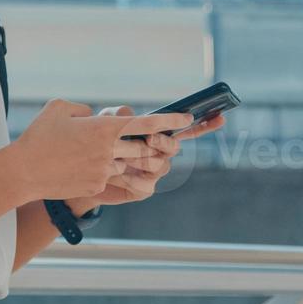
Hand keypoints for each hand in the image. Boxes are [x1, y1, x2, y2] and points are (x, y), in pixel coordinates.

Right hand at [7, 99, 192, 201]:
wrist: (23, 172)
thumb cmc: (38, 137)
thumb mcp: (59, 108)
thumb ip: (84, 109)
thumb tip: (95, 116)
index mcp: (104, 128)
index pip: (147, 124)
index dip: (170, 121)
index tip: (185, 118)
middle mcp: (109, 150)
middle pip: (145, 148)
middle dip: (154, 145)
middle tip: (156, 140)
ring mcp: (105, 171)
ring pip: (130, 165)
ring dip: (128, 159)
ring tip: (110, 153)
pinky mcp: (97, 186)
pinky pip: (112, 177)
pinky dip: (108, 171)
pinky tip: (85, 167)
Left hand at [80, 105, 226, 207]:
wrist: (81, 174)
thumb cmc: (96, 144)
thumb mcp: (105, 122)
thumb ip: (119, 113)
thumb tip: (131, 114)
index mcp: (158, 136)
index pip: (187, 129)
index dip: (205, 124)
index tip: (221, 116)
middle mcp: (161, 155)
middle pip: (174, 147)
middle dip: (163, 142)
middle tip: (149, 138)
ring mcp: (154, 174)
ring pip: (160, 165)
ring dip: (139, 159)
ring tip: (117, 157)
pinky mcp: (144, 190)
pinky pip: (145, 183)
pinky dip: (129, 177)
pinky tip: (116, 175)